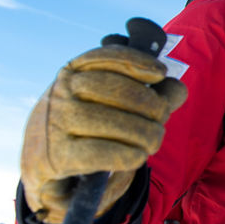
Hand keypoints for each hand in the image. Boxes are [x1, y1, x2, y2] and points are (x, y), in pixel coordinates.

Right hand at [20, 44, 187, 223]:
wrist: (46, 166)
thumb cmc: (88, 129)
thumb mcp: (112, 104)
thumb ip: (150, 95)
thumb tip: (178, 88)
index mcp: (72, 74)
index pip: (105, 57)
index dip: (136, 62)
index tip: (160, 73)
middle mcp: (60, 94)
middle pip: (117, 90)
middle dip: (151, 104)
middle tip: (162, 117)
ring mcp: (55, 124)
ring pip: (113, 122)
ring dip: (145, 133)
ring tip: (153, 140)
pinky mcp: (56, 156)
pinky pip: (102, 153)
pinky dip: (129, 154)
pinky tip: (138, 156)